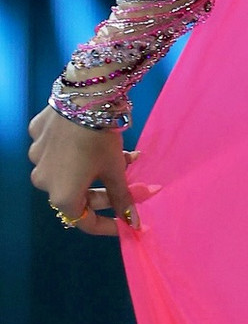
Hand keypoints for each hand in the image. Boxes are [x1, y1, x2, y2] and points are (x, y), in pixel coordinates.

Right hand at [28, 105, 140, 236]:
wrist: (83, 98)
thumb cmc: (101, 141)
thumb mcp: (115, 170)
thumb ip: (123, 198)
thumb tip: (132, 223)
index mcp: (62, 195)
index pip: (86, 222)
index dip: (108, 225)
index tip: (127, 223)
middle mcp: (43, 180)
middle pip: (79, 195)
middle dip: (108, 192)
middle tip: (133, 182)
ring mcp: (37, 156)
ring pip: (70, 171)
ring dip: (97, 169)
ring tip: (126, 155)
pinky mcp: (37, 135)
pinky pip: (59, 149)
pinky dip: (79, 149)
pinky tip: (97, 136)